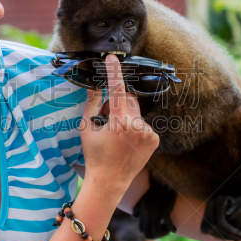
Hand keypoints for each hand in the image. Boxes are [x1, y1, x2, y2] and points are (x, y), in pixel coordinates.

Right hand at [79, 55, 158, 195]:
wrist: (109, 182)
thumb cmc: (94, 155)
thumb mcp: (86, 128)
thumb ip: (91, 104)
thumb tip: (95, 87)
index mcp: (119, 122)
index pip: (116, 89)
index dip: (114, 71)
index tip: (112, 58)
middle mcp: (137, 126)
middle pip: (127, 99)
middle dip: (116, 102)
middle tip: (106, 117)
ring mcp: (148, 133)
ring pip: (135, 112)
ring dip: (126, 116)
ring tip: (116, 135)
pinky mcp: (154, 140)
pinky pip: (143, 124)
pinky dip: (135, 128)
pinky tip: (126, 142)